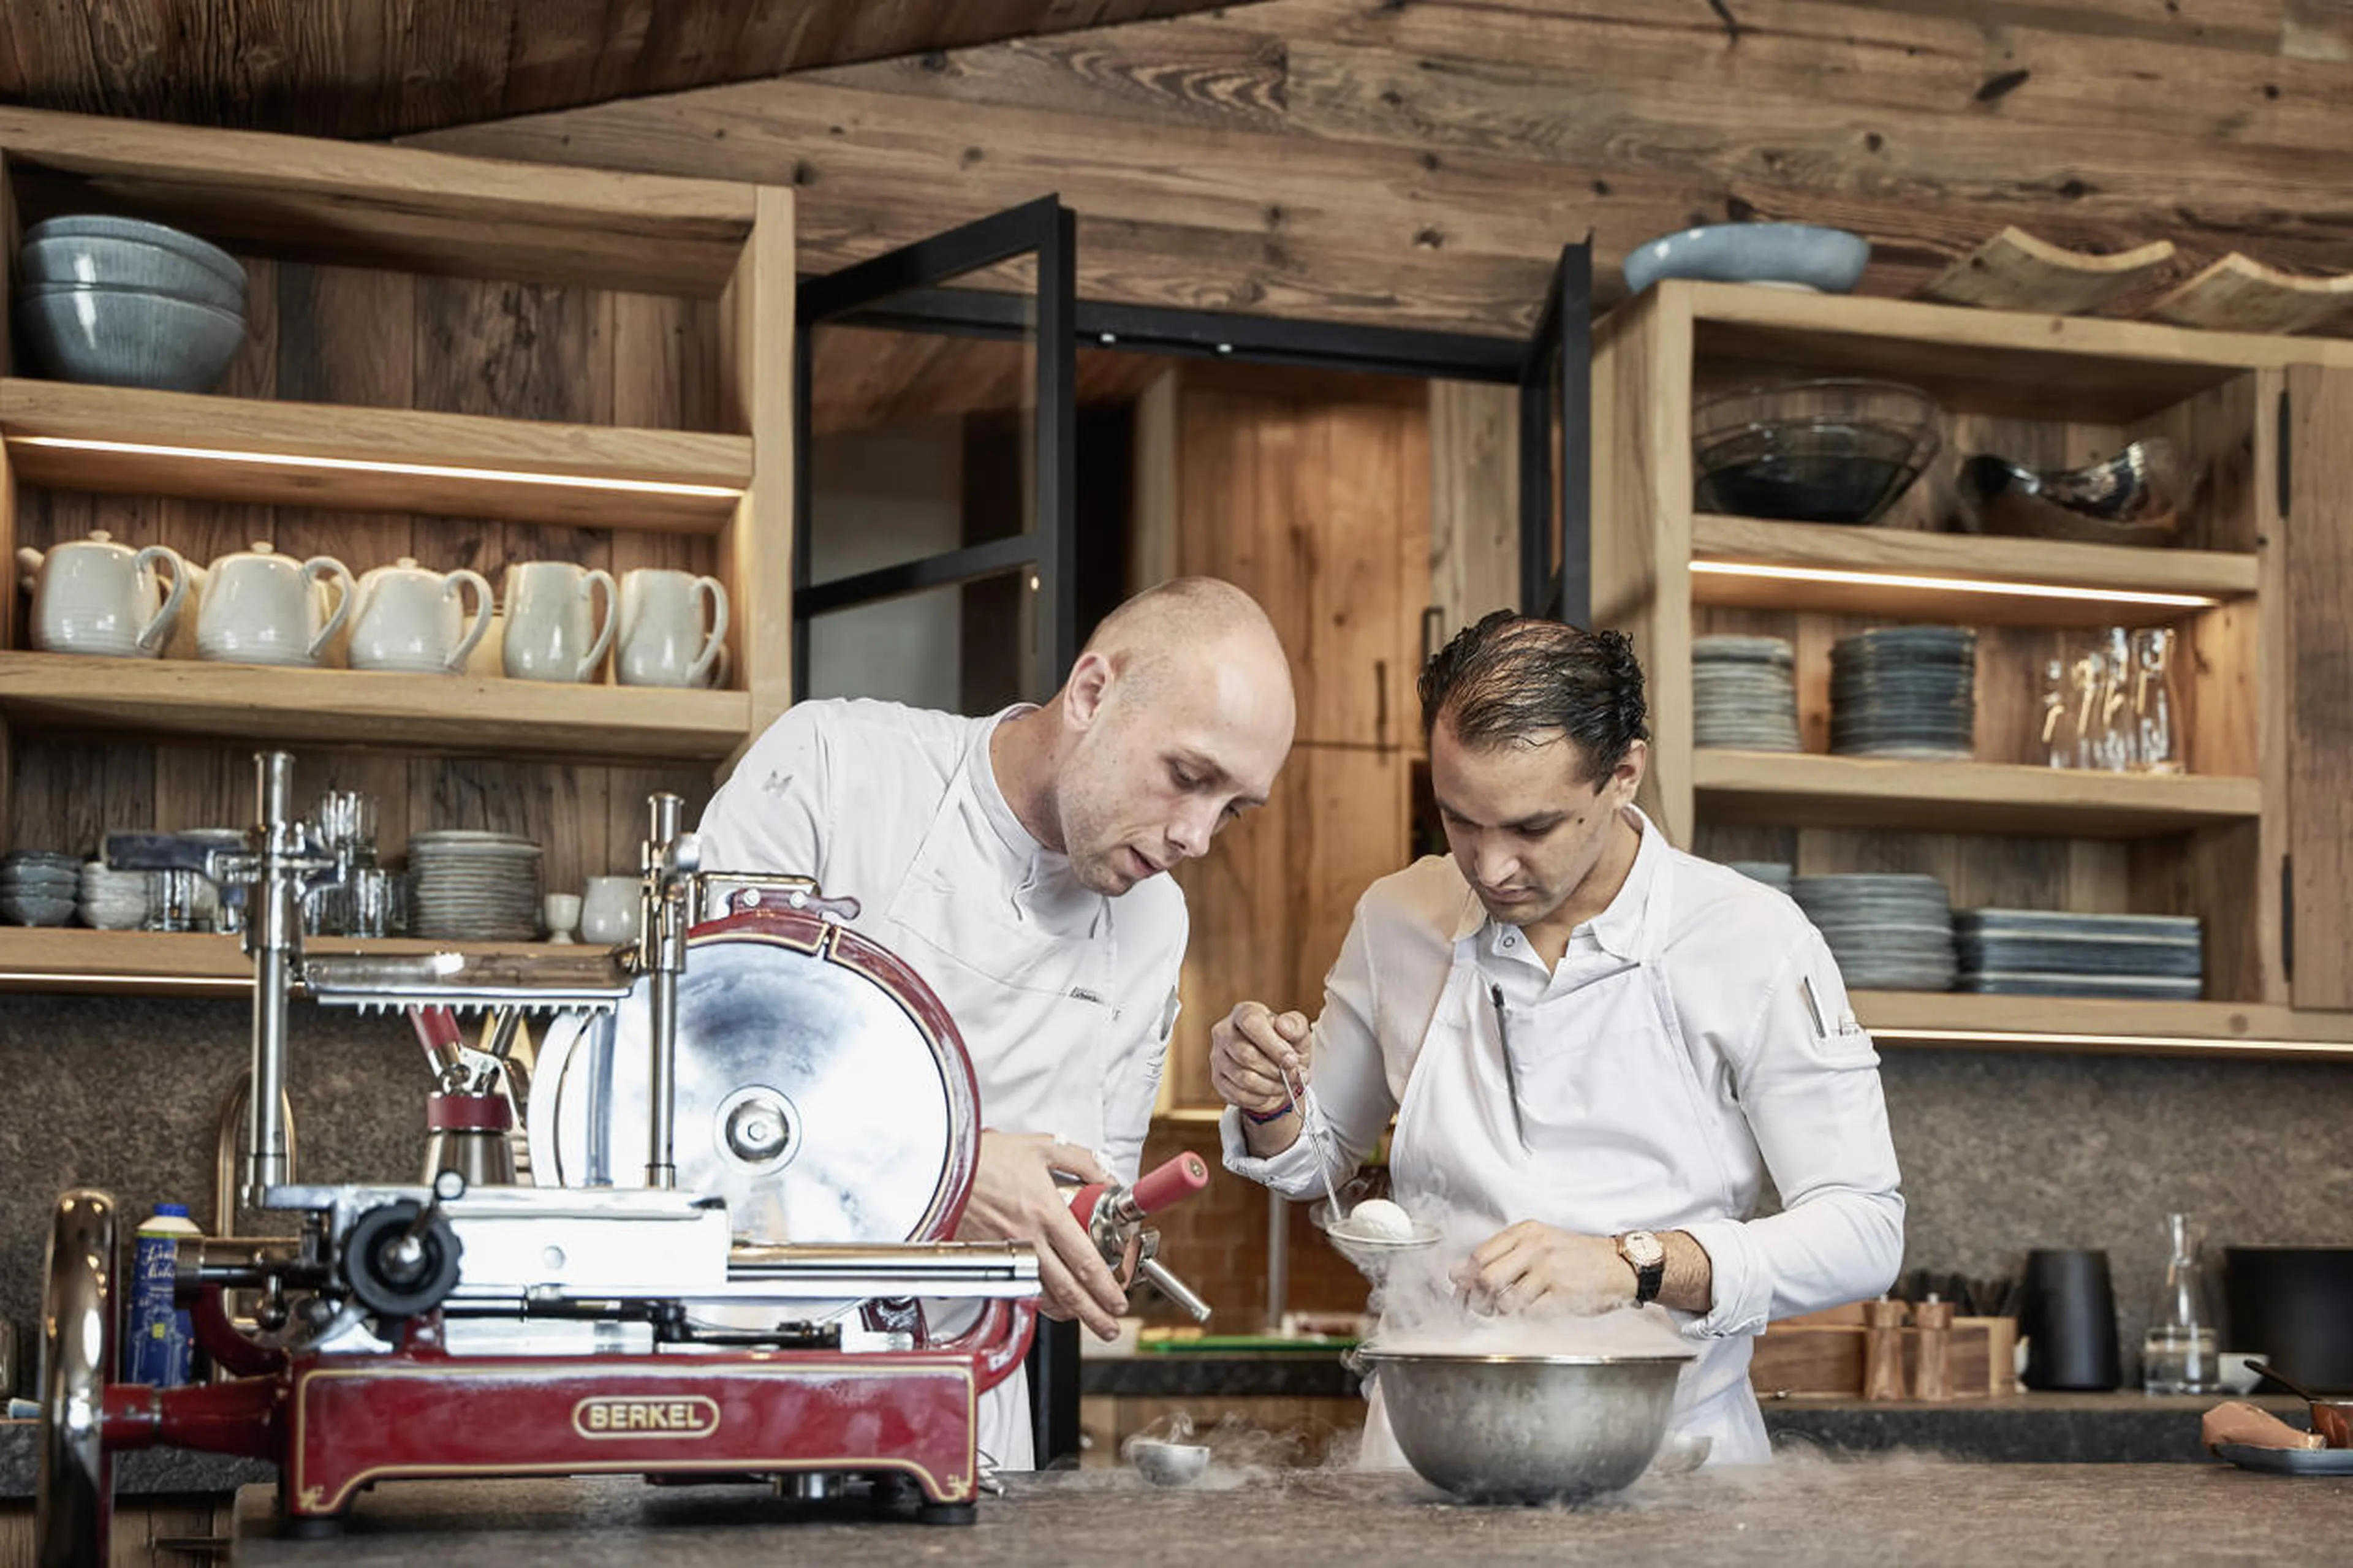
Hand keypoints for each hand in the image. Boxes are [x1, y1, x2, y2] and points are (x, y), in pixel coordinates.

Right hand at [957, 1132, 1127, 1338]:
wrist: (941, 1169)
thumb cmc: (985, 1158)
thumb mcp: (1041, 1147)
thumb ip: (1080, 1161)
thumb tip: (1104, 1177)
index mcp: (1045, 1213)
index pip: (1083, 1261)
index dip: (1105, 1287)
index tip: (1119, 1300)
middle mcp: (1027, 1239)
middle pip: (1067, 1289)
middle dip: (1093, 1314)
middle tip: (1110, 1327)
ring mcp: (1006, 1253)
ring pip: (1041, 1294)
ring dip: (1067, 1312)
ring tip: (1086, 1319)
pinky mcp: (988, 1258)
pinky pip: (1017, 1286)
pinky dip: (1036, 1300)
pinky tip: (1049, 1303)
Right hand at [1208, 1001, 1310, 1115]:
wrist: (1278, 1068)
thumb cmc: (1286, 1045)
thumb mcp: (1299, 1032)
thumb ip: (1295, 1026)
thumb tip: (1283, 1027)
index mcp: (1244, 1012)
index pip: (1251, 1023)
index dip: (1272, 1044)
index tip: (1291, 1059)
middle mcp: (1224, 1032)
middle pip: (1246, 1054)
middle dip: (1275, 1069)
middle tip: (1292, 1074)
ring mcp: (1217, 1056)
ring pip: (1243, 1077)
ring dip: (1270, 1086)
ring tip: (1284, 1084)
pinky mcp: (1217, 1079)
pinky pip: (1238, 1094)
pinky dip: (1260, 1098)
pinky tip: (1270, 1092)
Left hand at [1456, 1222, 1634, 1316]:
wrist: (1618, 1265)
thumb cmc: (1575, 1256)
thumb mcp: (1540, 1242)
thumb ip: (1504, 1254)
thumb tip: (1460, 1274)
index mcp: (1525, 1232)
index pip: (1480, 1255)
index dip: (1464, 1277)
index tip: (1459, 1289)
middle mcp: (1535, 1248)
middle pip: (1486, 1278)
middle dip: (1474, 1298)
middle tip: (1475, 1307)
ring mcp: (1550, 1271)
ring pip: (1505, 1300)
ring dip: (1498, 1312)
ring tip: (1502, 1311)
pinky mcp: (1563, 1295)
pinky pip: (1528, 1313)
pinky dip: (1522, 1318)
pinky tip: (1527, 1313)